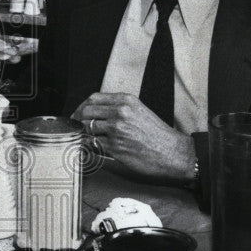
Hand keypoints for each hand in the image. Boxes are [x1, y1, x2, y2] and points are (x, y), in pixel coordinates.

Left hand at [72, 92, 195, 183]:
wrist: (173, 152)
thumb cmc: (158, 134)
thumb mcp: (139, 111)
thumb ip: (119, 108)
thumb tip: (97, 113)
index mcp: (126, 101)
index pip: (93, 98)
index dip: (82, 106)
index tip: (79, 114)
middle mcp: (120, 112)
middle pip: (86, 112)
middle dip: (78, 120)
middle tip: (77, 127)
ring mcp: (116, 130)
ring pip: (87, 128)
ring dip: (83, 134)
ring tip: (85, 138)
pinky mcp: (115, 147)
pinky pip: (93, 144)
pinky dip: (89, 146)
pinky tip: (90, 148)